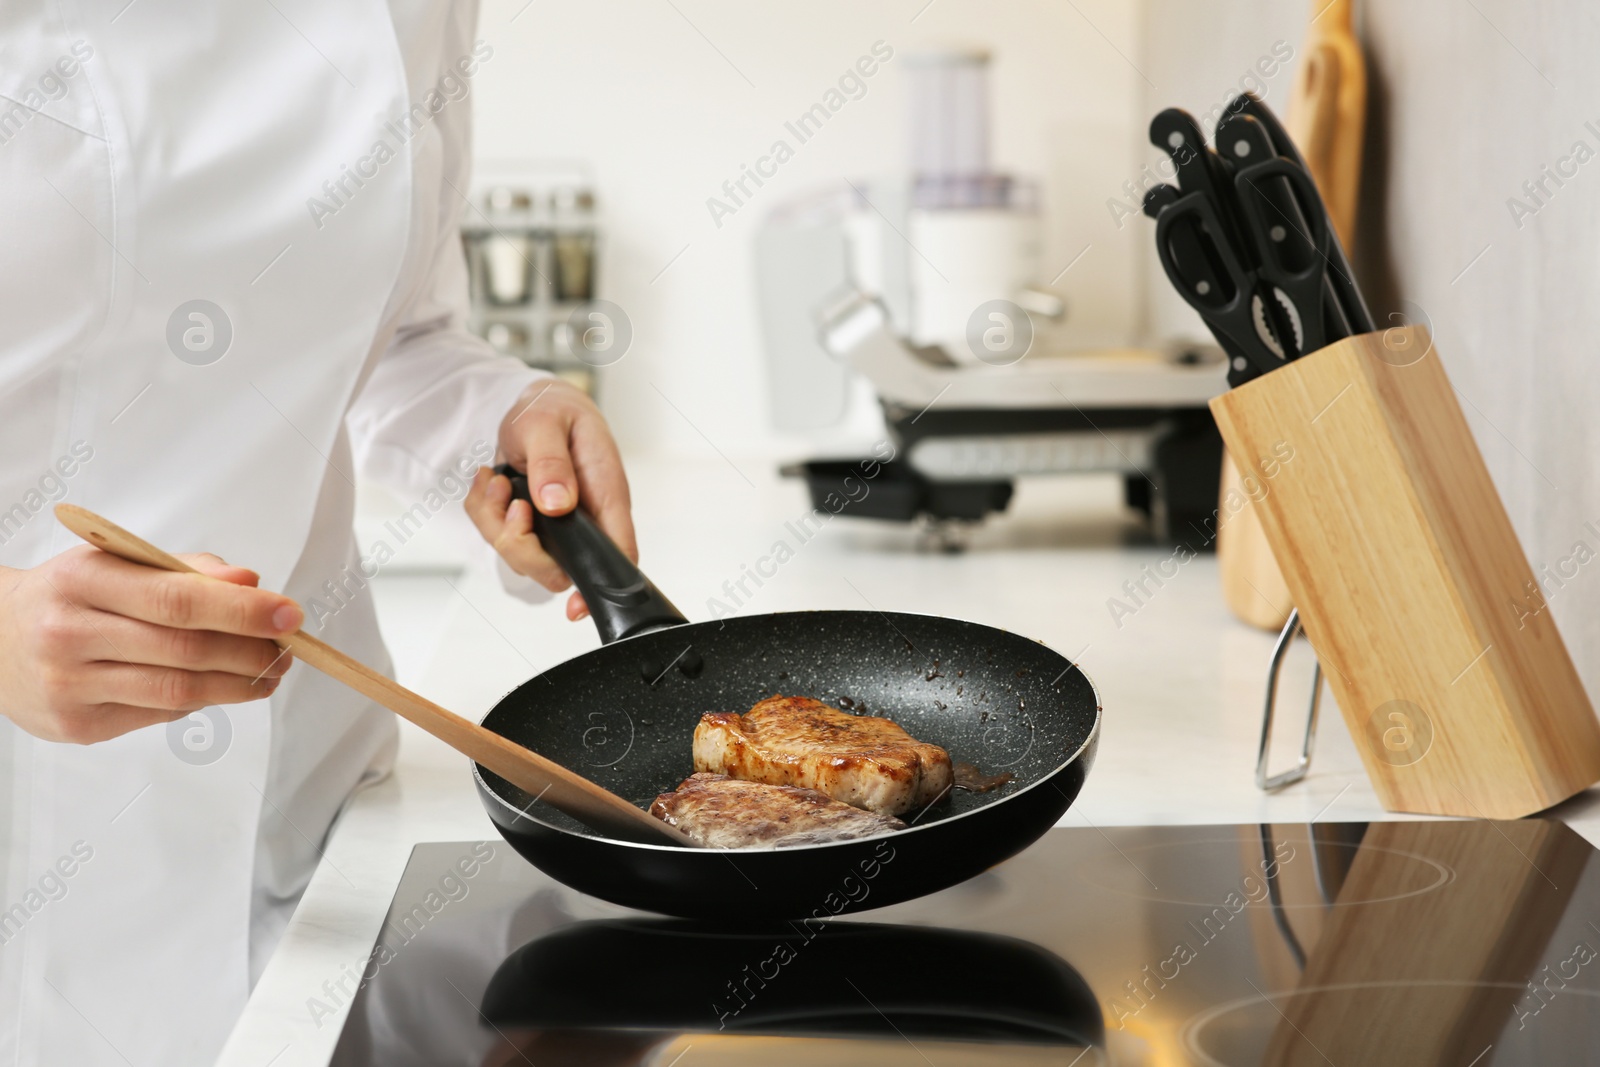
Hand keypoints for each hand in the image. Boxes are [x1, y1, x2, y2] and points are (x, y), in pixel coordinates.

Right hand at [0, 547, 300, 743]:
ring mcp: (69, 686)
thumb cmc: (72, 596)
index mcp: (83, 580)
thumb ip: (187, 572)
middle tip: (288, 649)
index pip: (179, 599)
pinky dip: (200, 700)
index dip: (243, 611)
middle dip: (251, 652)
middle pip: (185, 650)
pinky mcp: (77, 726)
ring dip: (238, 685)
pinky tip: (218, 687)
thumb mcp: (119, 564)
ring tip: (268, 673)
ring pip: (177, 691)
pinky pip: (159, 713)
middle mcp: (69, 634)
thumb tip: (252, 584)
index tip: (289, 615)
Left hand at [466, 378, 635, 620]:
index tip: (574, 606)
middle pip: (559, 567)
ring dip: (496, 522)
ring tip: (498, 482)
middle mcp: (585, 516)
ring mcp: (557, 525)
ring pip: (524, 555)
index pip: (617, 552)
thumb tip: (559, 504)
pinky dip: (484, 511)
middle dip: (522, 545)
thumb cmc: (552, 409)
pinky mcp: (532, 524)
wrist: (536, 403)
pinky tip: (492, 481)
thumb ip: (552, 463)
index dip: (599, 585)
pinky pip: (499, 536)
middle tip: (512, 505)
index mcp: (605, 493)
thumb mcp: (546, 424)